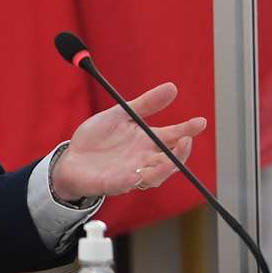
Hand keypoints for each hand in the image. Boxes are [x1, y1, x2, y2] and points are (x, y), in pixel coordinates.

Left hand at [50, 82, 206, 201]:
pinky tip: (137, 174)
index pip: (172, 138)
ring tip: (170, 158)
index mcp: (146, 142)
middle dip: (180, 153)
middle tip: (185, 140)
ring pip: (154, 177)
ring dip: (163, 169)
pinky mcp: (111, 184)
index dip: (187, 130)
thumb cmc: (97, 138)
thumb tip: (172, 87)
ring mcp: (129, 173)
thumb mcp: (120, 114)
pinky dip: (132, 181)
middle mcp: (143, 160)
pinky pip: (124, 185)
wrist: (71, 157)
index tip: (200, 122)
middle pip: (169, 161)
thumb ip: (145, 104)